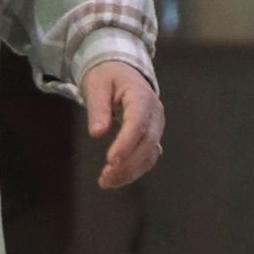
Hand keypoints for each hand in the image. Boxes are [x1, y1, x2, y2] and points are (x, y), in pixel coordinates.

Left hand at [85, 60, 165, 189]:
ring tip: (106, 182)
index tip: (111, 160)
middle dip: (128, 163)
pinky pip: (147, 157)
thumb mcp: (97, 85)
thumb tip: (97, 133)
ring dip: (130, 171)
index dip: (126, 143)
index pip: (137, 122)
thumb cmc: (107, 76)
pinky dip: (133, 170)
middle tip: (105, 178)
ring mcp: (155, 127)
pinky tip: (115, 179)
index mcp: (141, 97)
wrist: (121, 71)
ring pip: (150, 154)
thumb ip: (98, 108)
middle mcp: (154, 114)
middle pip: (147, 142)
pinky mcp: (151, 137)